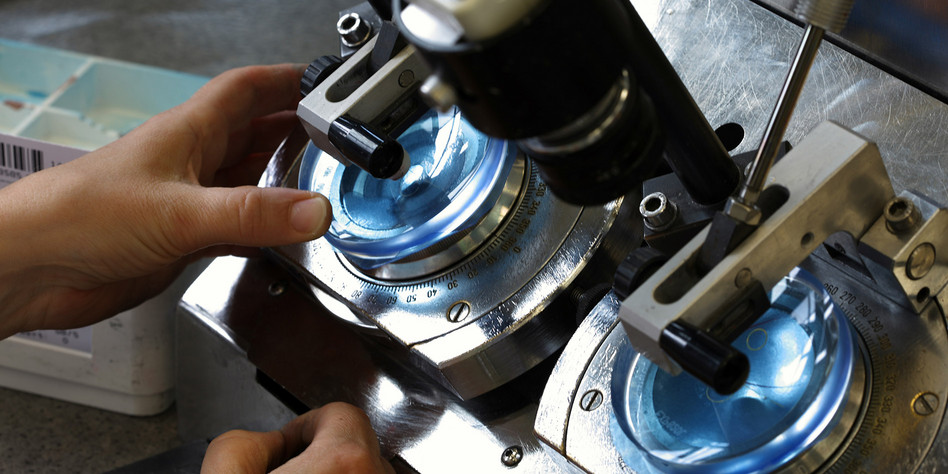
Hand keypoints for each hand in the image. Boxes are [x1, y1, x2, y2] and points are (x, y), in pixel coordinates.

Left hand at [0, 64, 330, 337]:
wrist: (28, 268)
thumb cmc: (79, 217)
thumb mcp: (178, 210)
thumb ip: (251, 213)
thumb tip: (314, 210)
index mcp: (187, 134)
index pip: (245, 90)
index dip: (285, 81)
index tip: (323, 82)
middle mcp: (189, 163)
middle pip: (251, 134)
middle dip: (293, 131)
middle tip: (333, 137)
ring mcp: (185, 202)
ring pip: (245, 182)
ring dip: (280, 182)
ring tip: (319, 183)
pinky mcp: (179, 241)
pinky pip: (234, 228)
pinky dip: (261, 231)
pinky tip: (279, 238)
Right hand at [202, 402, 393, 473]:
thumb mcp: (225, 473)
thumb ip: (243, 440)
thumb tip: (268, 442)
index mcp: (346, 461)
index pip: (340, 414)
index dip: (304, 428)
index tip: (285, 448)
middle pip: (358, 444)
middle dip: (321, 453)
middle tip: (286, 472)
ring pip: (367, 471)